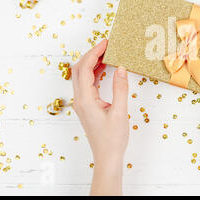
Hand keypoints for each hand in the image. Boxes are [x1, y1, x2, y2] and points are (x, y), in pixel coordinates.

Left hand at [72, 39, 128, 195]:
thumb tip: (121, 68)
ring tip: (106, 53)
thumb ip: (120, 89)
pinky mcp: (87, 106)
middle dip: (91, 54)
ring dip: (91, 62)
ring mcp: (82, 103)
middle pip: (79, 69)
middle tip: (106, 45)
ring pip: (81, 76)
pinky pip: (86, 84)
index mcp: (85, 100)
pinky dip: (94, 72)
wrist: (107, 156)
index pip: (84, 69)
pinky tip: (104, 68)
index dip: (94, 53)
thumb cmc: (113, 138)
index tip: (106, 43)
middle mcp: (80, 99)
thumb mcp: (120, 112)